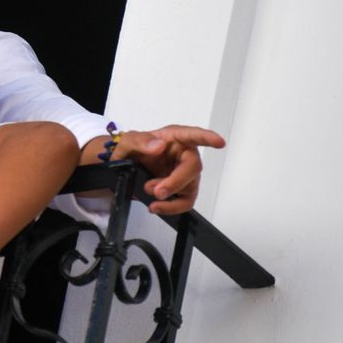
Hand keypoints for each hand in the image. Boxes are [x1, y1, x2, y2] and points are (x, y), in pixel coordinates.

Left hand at [110, 125, 225, 214]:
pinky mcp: (181, 190)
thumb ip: (139, 141)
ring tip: (151, 197)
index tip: (219, 142)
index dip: (207, 138)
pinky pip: (185, 202)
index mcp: (173, 137)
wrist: (123, 169)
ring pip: (190, 188)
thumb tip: (158, 146)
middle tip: (157, 191)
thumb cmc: (131, 150)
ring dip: (171, 197)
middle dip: (176, 182)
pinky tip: (156, 207)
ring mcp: (184, 173)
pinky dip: (171, 207)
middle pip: (193, 168)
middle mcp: (183, 155)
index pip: (193, 135)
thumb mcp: (127, 142)